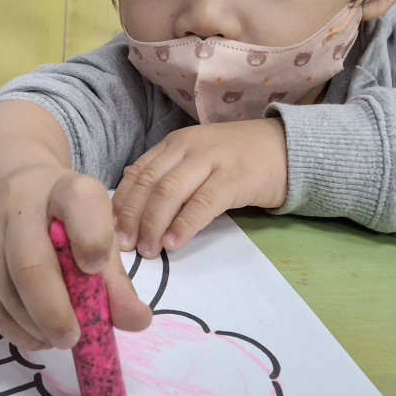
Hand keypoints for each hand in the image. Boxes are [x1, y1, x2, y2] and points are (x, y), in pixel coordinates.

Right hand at [0, 166, 152, 351]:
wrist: (7, 188)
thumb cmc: (64, 219)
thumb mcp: (96, 234)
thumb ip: (116, 281)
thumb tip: (137, 322)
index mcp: (66, 189)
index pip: (80, 203)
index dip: (91, 238)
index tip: (95, 268)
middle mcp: (20, 202)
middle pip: (31, 261)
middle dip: (54, 310)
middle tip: (73, 339)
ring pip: (6, 287)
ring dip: (34, 325)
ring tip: (56, 339)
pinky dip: (13, 328)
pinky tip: (34, 336)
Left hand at [113, 118, 287, 257]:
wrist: (287, 148)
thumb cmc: (236, 160)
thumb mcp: (195, 161)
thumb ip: (167, 177)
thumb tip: (130, 208)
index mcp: (174, 144)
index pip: (137, 173)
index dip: (120, 204)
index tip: (108, 231)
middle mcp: (188, 147)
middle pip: (149, 184)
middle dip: (131, 218)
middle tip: (122, 248)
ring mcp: (212, 159)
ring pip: (169, 192)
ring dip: (153, 225)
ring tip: (147, 250)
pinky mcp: (235, 177)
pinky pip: (202, 203)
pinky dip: (184, 225)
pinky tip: (174, 243)